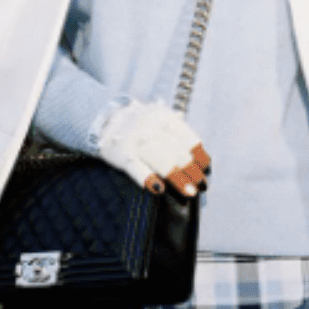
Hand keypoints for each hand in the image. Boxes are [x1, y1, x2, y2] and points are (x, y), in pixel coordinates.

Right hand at [96, 102, 210, 197]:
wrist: (103, 120)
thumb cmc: (138, 125)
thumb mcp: (158, 118)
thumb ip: (177, 134)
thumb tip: (202, 158)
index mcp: (163, 117)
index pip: (187, 137)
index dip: (198, 154)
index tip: (205, 167)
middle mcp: (151, 126)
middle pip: (177, 151)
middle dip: (192, 170)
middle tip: (202, 184)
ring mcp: (136, 141)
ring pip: (161, 160)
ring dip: (178, 178)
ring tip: (190, 192)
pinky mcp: (122, 155)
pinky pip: (136, 168)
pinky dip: (148, 178)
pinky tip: (159, 189)